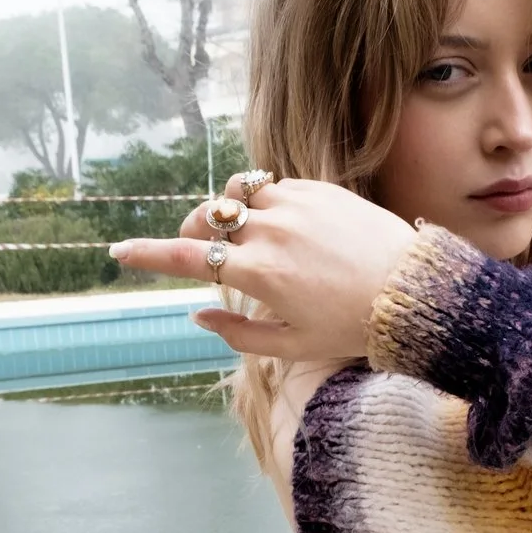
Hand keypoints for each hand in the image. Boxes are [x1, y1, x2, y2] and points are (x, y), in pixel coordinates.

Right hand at [110, 176, 420, 360]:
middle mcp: (271, 231)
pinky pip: (274, 187)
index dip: (146, 254)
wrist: (413, 292)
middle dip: (192, 232)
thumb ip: (238, 332)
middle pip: (205, 219)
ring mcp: (295, 203)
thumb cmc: (354, 326)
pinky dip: (264, 203)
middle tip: (198, 248)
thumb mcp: (293, 345)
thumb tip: (198, 313)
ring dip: (228, 213)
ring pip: (238, 197)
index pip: (185, 257)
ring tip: (239, 233)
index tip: (118, 252)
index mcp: (259, 273)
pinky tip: (282, 225)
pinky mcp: (319, 187)